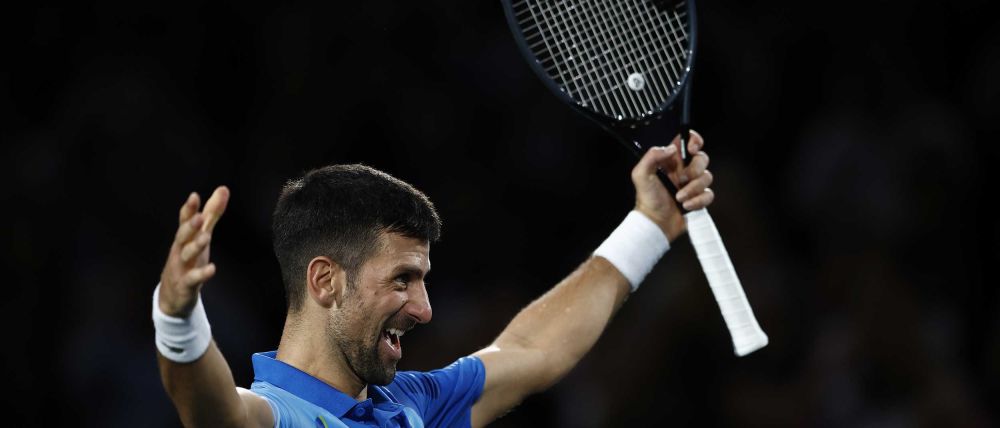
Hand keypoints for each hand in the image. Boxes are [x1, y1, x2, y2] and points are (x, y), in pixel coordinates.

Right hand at [159, 186, 229, 316]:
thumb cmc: (188, 261)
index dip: (189, 209)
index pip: (184, 220)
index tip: (194, 196)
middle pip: (182, 235)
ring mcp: (181, 267)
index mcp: (184, 238)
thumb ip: (212, 214)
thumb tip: (223, 189)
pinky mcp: (186, 284)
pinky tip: (212, 269)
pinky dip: (201, 274)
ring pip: (186, 255)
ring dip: (195, 246)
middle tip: (199, 216)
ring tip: (206, 237)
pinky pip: (192, 278)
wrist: (172, 296)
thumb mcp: (201, 235)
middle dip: (189, 226)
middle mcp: (180, 250)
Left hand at [631, 130, 713, 240]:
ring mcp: (692, 184)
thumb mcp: (641, 174)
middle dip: (695, 169)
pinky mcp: (699, 197)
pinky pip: (709, 194)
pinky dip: (698, 201)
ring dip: (693, 189)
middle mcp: (683, 169)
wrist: (655, 223)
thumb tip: (671, 148)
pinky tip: (685, 206)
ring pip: (707, 177)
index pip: (687, 141)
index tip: (692, 149)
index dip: (694, 140)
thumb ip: (652, 156)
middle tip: (681, 179)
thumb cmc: (646, 199)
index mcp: (671, 160)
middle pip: (702, 158)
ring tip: (679, 197)